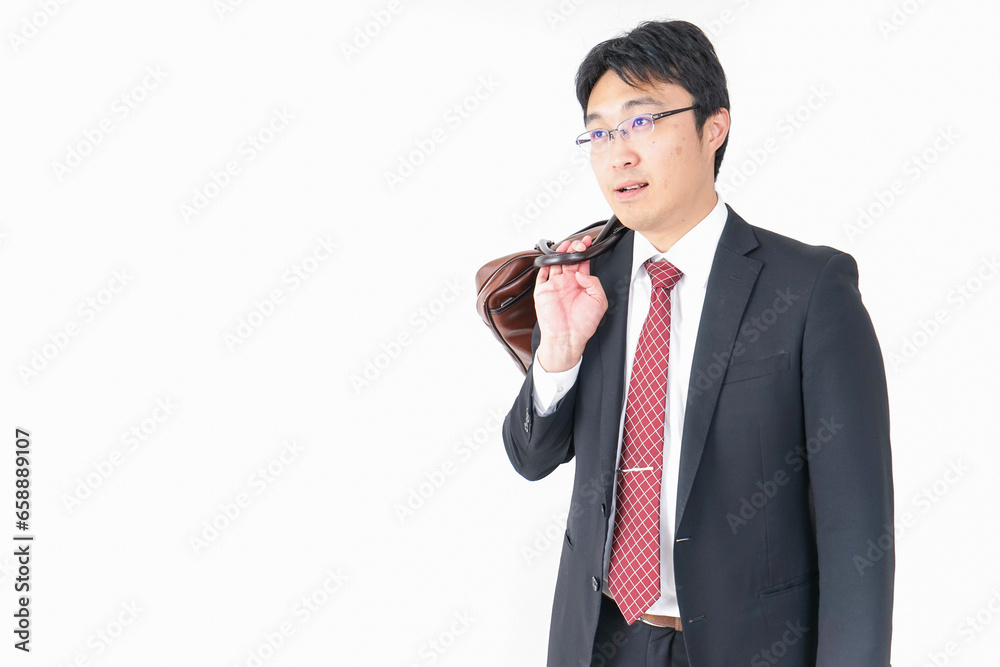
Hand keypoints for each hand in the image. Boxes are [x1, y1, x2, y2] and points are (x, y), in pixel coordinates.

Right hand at [534, 236, 607, 371]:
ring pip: (556, 263)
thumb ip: (594, 282)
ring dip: (560, 253)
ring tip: (565, 246)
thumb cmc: (583, 324)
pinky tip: (549, 258)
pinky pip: (541, 274)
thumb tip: (581, 272)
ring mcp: (555, 286)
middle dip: (573, 249)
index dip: (584, 252)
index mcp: (581, 285)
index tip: (587, 244)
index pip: (582, 263)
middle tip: (577, 245)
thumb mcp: (599, 301)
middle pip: (569, 260)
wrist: (567, 337)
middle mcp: (568, 283)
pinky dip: (544, 265)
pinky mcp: (543, 291)